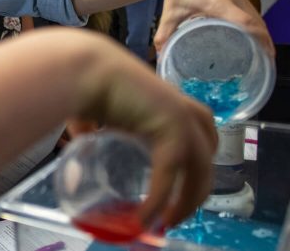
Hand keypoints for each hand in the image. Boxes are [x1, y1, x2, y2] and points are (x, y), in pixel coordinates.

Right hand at [72, 45, 216, 226]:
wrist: (82, 69)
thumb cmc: (83, 82)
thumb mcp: (98, 110)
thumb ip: (93, 127)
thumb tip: (82, 143)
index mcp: (170, 104)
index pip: (202, 135)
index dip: (197, 164)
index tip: (183, 188)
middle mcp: (183, 110)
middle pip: (207, 159)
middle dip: (196, 191)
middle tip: (175, 215)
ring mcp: (182, 121)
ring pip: (200, 173)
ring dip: (186, 203)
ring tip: (166, 221)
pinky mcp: (172, 133)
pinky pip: (169, 179)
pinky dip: (157, 203)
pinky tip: (144, 219)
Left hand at [153, 0, 273, 55]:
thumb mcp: (169, 14)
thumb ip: (164, 35)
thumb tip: (160, 56)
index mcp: (217, 2)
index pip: (245, 21)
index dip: (258, 37)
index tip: (266, 53)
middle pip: (256, 21)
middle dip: (265, 41)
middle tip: (267, 62)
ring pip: (257, 16)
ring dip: (264, 33)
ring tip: (266, 54)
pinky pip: (252, 11)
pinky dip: (258, 25)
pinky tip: (257, 37)